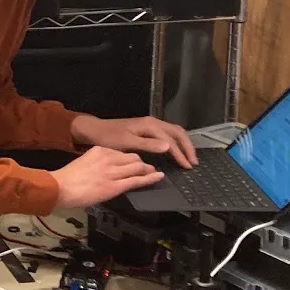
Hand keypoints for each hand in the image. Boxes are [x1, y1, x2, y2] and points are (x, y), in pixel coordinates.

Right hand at [51, 146, 164, 208]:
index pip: (121, 152)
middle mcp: (108, 158)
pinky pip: (137, 180)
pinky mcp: (115, 185)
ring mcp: (112, 172)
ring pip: (138, 167)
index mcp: (99, 150)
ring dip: (148, 169)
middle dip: (142, 162)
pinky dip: (150, 178)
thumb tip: (106, 170)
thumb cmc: (67, 179)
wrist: (60, 187)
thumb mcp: (84, 163)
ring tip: (154, 172)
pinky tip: (158, 177)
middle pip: (133, 157)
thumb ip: (97, 163)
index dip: (129, 158)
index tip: (133, 162)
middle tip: (147, 167)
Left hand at [70, 114, 197, 167]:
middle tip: (194, 162)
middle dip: (188, 147)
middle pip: (177, 132)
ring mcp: (151, 124)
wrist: (95, 130)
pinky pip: (168, 133)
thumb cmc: (109, 137)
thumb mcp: (126, 143)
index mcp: (149, 125)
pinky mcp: (148, 128)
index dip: (180, 154)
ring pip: (174, 131)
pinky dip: (177, 141)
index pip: (170, 140)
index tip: (187, 167)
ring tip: (189, 158)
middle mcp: (153, 122)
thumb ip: (147, 145)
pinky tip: (178, 150)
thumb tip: (168, 147)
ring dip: (184, 143)